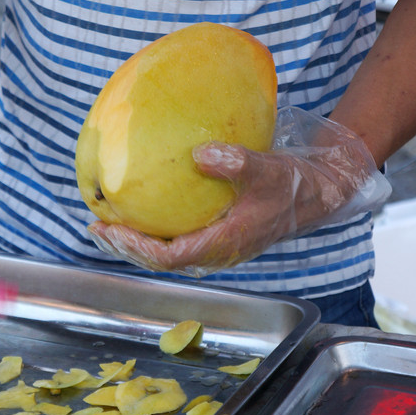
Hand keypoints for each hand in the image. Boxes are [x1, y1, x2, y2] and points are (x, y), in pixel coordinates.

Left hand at [87, 107, 391, 276]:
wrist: (319, 193)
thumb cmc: (293, 184)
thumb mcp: (267, 169)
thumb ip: (237, 162)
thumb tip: (200, 154)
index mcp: (225, 243)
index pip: (170, 256)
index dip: (137, 247)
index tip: (111, 230)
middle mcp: (217, 251)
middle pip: (160, 261)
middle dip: (126, 247)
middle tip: (96, 228)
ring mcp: (217, 245)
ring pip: (167, 252)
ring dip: (136, 242)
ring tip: (106, 224)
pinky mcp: (218, 234)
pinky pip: (177, 238)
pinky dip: (153, 229)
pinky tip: (139, 210)